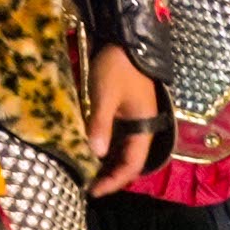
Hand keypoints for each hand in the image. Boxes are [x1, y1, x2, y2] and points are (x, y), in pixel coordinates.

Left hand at [87, 44, 165, 194]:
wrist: (124, 38)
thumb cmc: (117, 66)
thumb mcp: (105, 95)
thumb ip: (101, 124)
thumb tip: (96, 154)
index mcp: (143, 126)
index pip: (133, 164)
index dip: (115, 181)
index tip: (94, 191)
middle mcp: (141, 126)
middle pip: (129, 160)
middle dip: (110, 175)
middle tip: (87, 185)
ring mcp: (133, 118)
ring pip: (123, 149)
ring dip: (107, 162)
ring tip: (86, 171)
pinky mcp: (124, 110)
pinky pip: (117, 136)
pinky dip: (105, 147)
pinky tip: (89, 150)